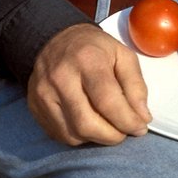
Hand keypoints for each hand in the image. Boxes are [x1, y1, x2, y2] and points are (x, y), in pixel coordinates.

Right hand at [27, 23, 151, 145]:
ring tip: (108, 126)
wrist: (55, 39)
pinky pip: (60, 135)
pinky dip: (80, 136)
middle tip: (124, 130)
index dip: (127, 121)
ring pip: (73, 134)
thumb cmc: (93, 49)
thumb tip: (142, 118)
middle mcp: (60, 78)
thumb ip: (136, 86)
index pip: (107, 101)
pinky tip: (89, 123)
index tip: (140, 127)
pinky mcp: (35, 107)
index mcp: (87, 60)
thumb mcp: (123, 56)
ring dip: (97, 138)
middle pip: (87, 124)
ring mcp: (43, 94)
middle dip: (112, 136)